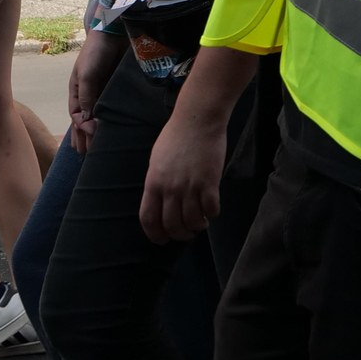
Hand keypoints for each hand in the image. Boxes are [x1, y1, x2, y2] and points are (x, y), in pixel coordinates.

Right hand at [65, 27, 124, 150]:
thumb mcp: (87, 75)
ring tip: (94, 149)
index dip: (83, 128)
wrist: (114, 32)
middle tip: (84, 155)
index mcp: (77, 91)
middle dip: (83, 137)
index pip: (77, 116)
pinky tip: (113, 130)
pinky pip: (112, 109)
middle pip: (84, 120)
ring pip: (97, 117)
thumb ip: (87, 97)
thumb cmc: (96, 52)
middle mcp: (89, 94)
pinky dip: (110, 121)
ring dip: (94, 133)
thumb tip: (87, 120)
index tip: (93, 134)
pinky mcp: (117, 89)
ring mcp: (103, 92)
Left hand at [139, 104, 227, 243]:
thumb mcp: (156, 160)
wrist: (197, 119)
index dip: (155, 235)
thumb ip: (157, 182)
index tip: (162, 240)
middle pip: (171, 225)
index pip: (149, 219)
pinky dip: (212, 215)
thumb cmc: (175, 136)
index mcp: (153, 183)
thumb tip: (160, 202)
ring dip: (197, 227)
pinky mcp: (210, 182)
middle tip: (186, 234)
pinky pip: (211, 209)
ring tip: (201, 224)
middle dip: (179, 235)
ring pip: (192, 221)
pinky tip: (212, 212)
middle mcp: (170, 188)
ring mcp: (190, 186)